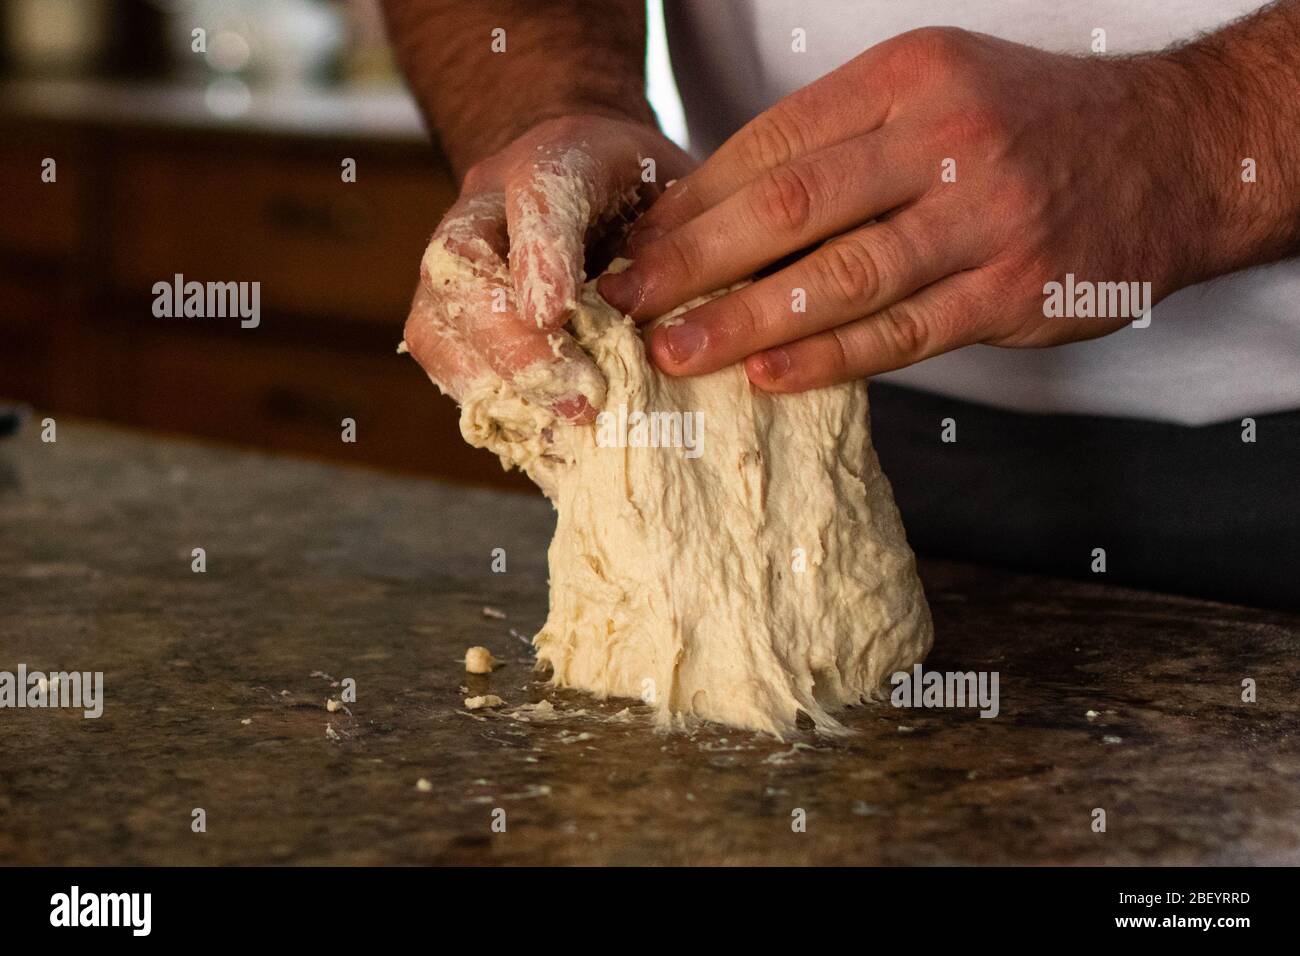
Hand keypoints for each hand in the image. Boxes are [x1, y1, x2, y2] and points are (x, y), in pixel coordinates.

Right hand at [402, 114, 692, 421]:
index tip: (556, 312)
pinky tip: (542, 440)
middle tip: (578, 398)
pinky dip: (488, 404)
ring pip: (435, 320)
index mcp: (558, 156)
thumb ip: (697, 243)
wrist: (592, 183)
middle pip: (462, 264)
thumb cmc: (650, 196)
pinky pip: (443, 361)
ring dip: (493, 382)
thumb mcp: (692, 197)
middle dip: (514, 343)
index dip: (541, 253)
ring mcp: (457, 262)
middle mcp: (488, 204)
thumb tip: (726, 314)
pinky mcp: (450, 315)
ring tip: (559, 430)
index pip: (540, 192)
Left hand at [599, 28, 1201, 391]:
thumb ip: (841, 143)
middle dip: (691, 261)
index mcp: (908, 79)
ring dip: (743, 320)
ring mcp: (984, 219)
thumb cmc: (1030, 127)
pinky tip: (767, 375)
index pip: (772, 144)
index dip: (694, 201)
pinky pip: (902, 333)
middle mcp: (944, 140)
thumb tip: (722, 210)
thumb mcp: (937, 93)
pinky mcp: (1014, 293)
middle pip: (789, 208)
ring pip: (840, 278)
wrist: (1173, 152)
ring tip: (674, 352)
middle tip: (625, 303)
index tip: (638, 244)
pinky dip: (828, 358)